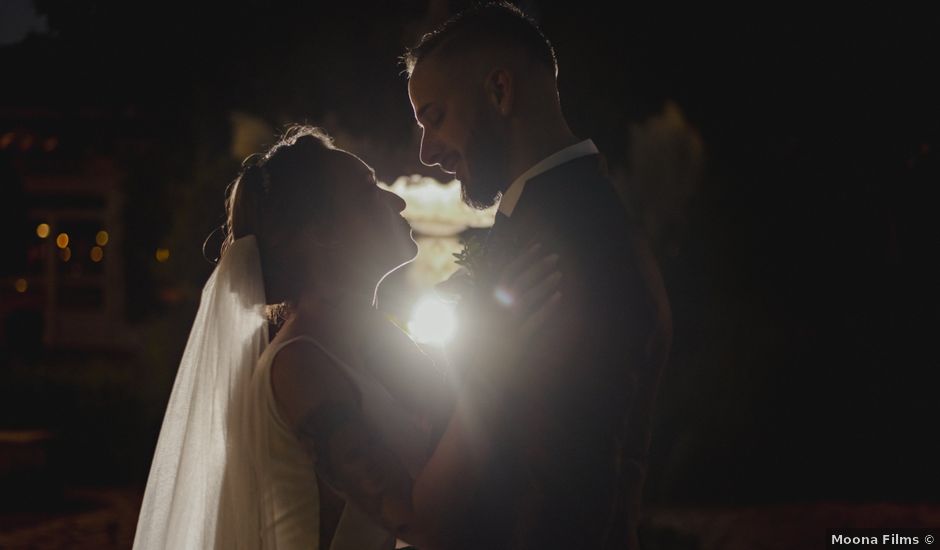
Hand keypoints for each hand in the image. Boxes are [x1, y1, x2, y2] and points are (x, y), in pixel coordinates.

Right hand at [457, 243, 562, 390]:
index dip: (522, 258)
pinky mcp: (515, 341)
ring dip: (544, 284)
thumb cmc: (470, 348)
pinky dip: (546, 308)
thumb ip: (472, 298)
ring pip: (527, 298)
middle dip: (537, 266)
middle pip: (519, 280)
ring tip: (559, 274)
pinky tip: (558, 297)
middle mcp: (492, 309)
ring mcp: (504, 325)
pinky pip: (534, 321)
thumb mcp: (466, 319)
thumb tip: (480, 279)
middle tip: (554, 257)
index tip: (537, 246)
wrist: (473, 380)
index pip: (504, 272)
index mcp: (482, 300)